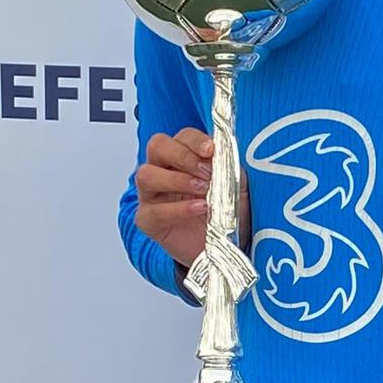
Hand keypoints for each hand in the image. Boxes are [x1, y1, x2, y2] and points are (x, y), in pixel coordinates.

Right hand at [133, 127, 249, 267]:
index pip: (181, 136)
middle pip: (157, 146)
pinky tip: (199, 208)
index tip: (211, 150)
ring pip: (146, 175)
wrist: (222, 246)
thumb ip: (228, 166)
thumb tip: (224, 152)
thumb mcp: (235, 183)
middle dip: (183, 156)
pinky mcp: (148, 220)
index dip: (195, 140)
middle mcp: (161, 170)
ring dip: (177, 180)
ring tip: (202, 190)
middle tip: (206, 172)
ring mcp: (151, 195)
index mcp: (182, 156)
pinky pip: (154, 210)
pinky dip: (178, 208)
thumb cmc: (225, 210)